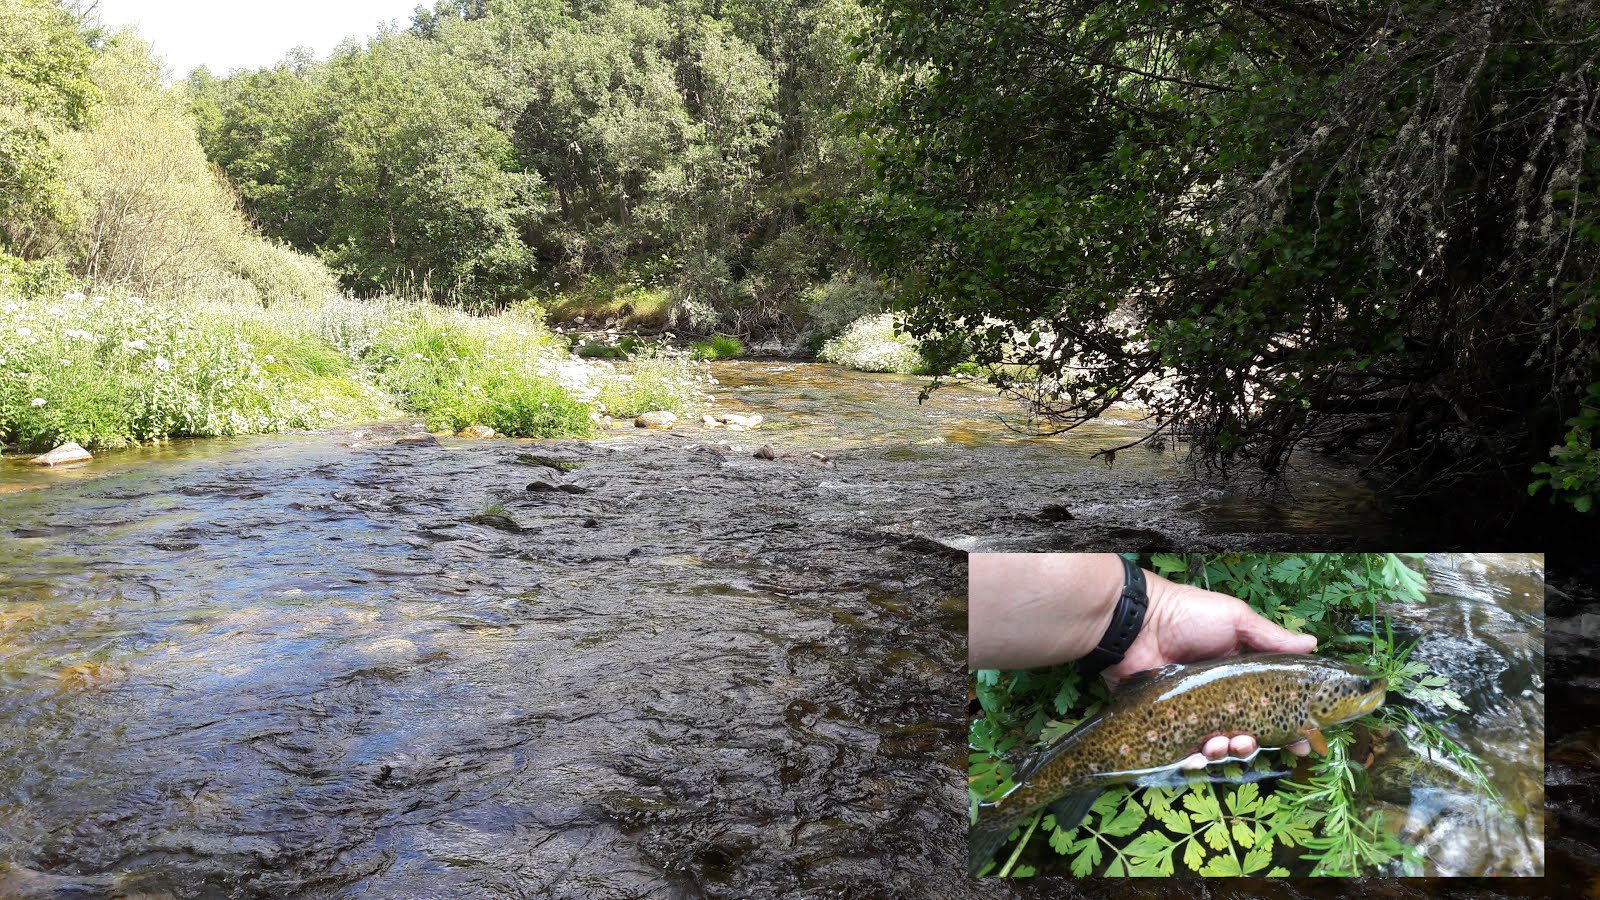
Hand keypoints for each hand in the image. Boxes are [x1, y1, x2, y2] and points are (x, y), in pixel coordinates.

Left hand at [1107, 571, 1319, 763]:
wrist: (1136, 624)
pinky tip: (1200, 754)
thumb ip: (1272, 637)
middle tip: (1252, 743)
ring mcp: (1192, 711)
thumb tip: (1313, 644)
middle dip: (1253, 743)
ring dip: (1226, 750)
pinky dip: (1196, 757)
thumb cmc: (1187, 614)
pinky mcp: (1167, 723)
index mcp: (1237, 672)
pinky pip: (1184, 749)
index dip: (1287, 724)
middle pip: (1245, 730)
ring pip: (1217, 744)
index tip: (1305, 741)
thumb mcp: (1235, 619)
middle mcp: (1217, 695)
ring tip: (1225, 744)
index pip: (1268, 703)